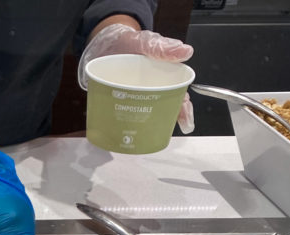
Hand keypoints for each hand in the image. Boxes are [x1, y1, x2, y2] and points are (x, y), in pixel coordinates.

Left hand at [78, 23, 194, 133]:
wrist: (103, 43)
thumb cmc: (130, 42)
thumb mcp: (145, 42)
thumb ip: (162, 47)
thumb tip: (186, 52)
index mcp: (161, 77)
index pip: (178, 95)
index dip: (183, 109)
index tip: (185, 123)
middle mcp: (149, 90)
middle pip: (163, 108)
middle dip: (166, 121)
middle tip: (165, 131)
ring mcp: (132, 96)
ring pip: (143, 114)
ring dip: (144, 125)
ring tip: (142, 136)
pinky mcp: (116, 100)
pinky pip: (122, 114)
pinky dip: (122, 123)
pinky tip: (121, 132)